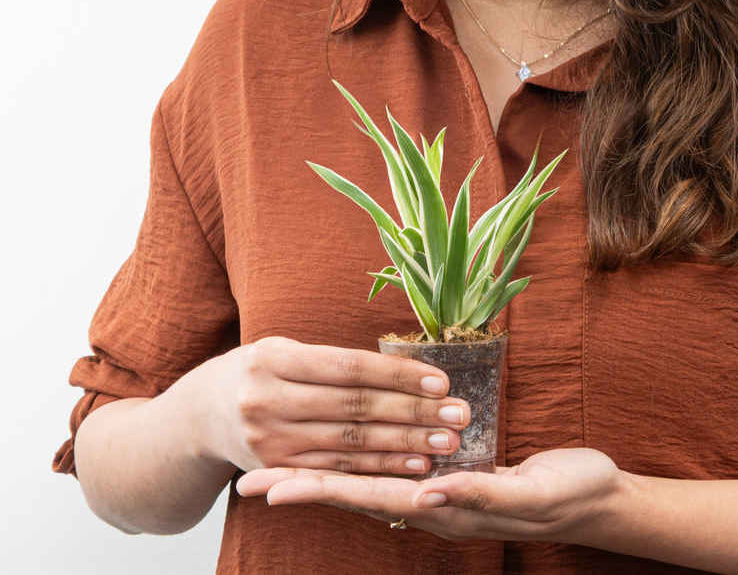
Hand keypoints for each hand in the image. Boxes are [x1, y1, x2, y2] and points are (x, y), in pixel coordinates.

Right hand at [194, 335, 469, 476]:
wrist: (196, 417)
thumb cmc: (256, 371)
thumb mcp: (282, 350)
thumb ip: (331, 360)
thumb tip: (402, 365)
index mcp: (273, 358)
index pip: (348, 367)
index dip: (397, 374)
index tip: (440, 380)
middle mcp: (267, 400)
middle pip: (355, 408)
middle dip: (413, 412)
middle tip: (459, 414)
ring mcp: (269, 440)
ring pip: (351, 443)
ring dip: (405, 445)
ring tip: (447, 441)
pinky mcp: (277, 469)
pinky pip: (338, 470)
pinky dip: (380, 468)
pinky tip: (414, 465)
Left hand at [235, 447, 626, 544]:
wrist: (597, 499)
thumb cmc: (569, 493)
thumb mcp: (532, 492)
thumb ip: (481, 494)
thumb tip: (427, 491)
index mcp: (445, 508)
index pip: (369, 497)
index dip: (318, 490)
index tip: (270, 486)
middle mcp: (433, 504)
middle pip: (356, 494)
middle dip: (302, 485)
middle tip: (249, 482)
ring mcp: (441, 493)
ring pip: (371, 483)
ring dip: (324, 476)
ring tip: (282, 469)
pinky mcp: (454, 476)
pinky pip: (397, 470)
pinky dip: (363, 465)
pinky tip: (349, 456)